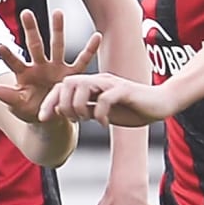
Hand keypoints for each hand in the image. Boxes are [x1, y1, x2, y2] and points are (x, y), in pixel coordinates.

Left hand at [0, 10, 102, 124]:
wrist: (50, 119)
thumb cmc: (31, 111)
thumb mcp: (18, 106)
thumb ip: (8, 97)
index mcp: (25, 74)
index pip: (14, 62)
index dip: (8, 55)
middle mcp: (40, 67)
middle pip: (35, 45)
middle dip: (31, 29)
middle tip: (26, 12)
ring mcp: (56, 68)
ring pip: (57, 46)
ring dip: (57, 30)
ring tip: (58, 13)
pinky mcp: (71, 75)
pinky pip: (82, 61)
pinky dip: (90, 50)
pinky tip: (97, 36)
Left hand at [40, 72, 175, 128]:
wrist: (160, 104)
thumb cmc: (134, 109)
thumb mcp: (105, 113)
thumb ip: (89, 111)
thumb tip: (71, 115)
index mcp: (92, 86)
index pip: (63, 87)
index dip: (49, 101)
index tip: (42, 118)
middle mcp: (99, 81)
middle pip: (67, 82)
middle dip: (61, 103)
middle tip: (70, 120)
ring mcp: (112, 84)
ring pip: (82, 85)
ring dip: (78, 105)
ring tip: (85, 119)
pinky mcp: (125, 90)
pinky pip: (105, 98)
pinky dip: (100, 113)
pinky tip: (103, 124)